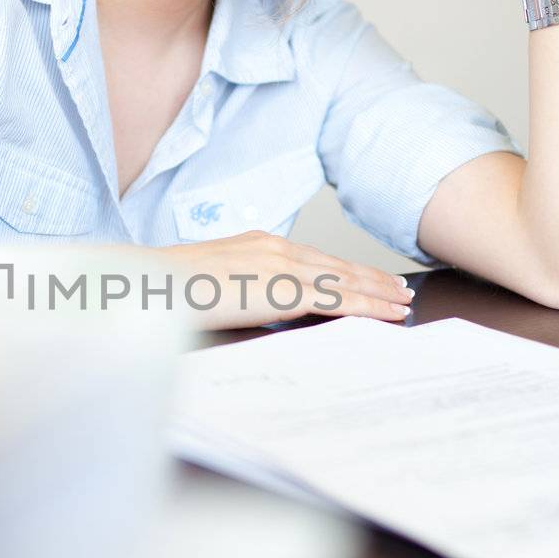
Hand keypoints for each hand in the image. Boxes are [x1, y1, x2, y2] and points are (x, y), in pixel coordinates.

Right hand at [157, 231, 413, 332]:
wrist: (155, 283)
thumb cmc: (172, 288)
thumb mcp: (213, 281)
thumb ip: (243, 287)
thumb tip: (259, 304)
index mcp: (259, 244)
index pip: (315, 260)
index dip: (346, 270)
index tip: (368, 278)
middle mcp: (277, 248)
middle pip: (337, 266)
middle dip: (372, 279)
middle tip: (399, 290)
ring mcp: (283, 267)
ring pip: (346, 281)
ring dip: (378, 292)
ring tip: (402, 303)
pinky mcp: (285, 289)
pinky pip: (338, 300)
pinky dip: (368, 306)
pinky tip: (386, 313)